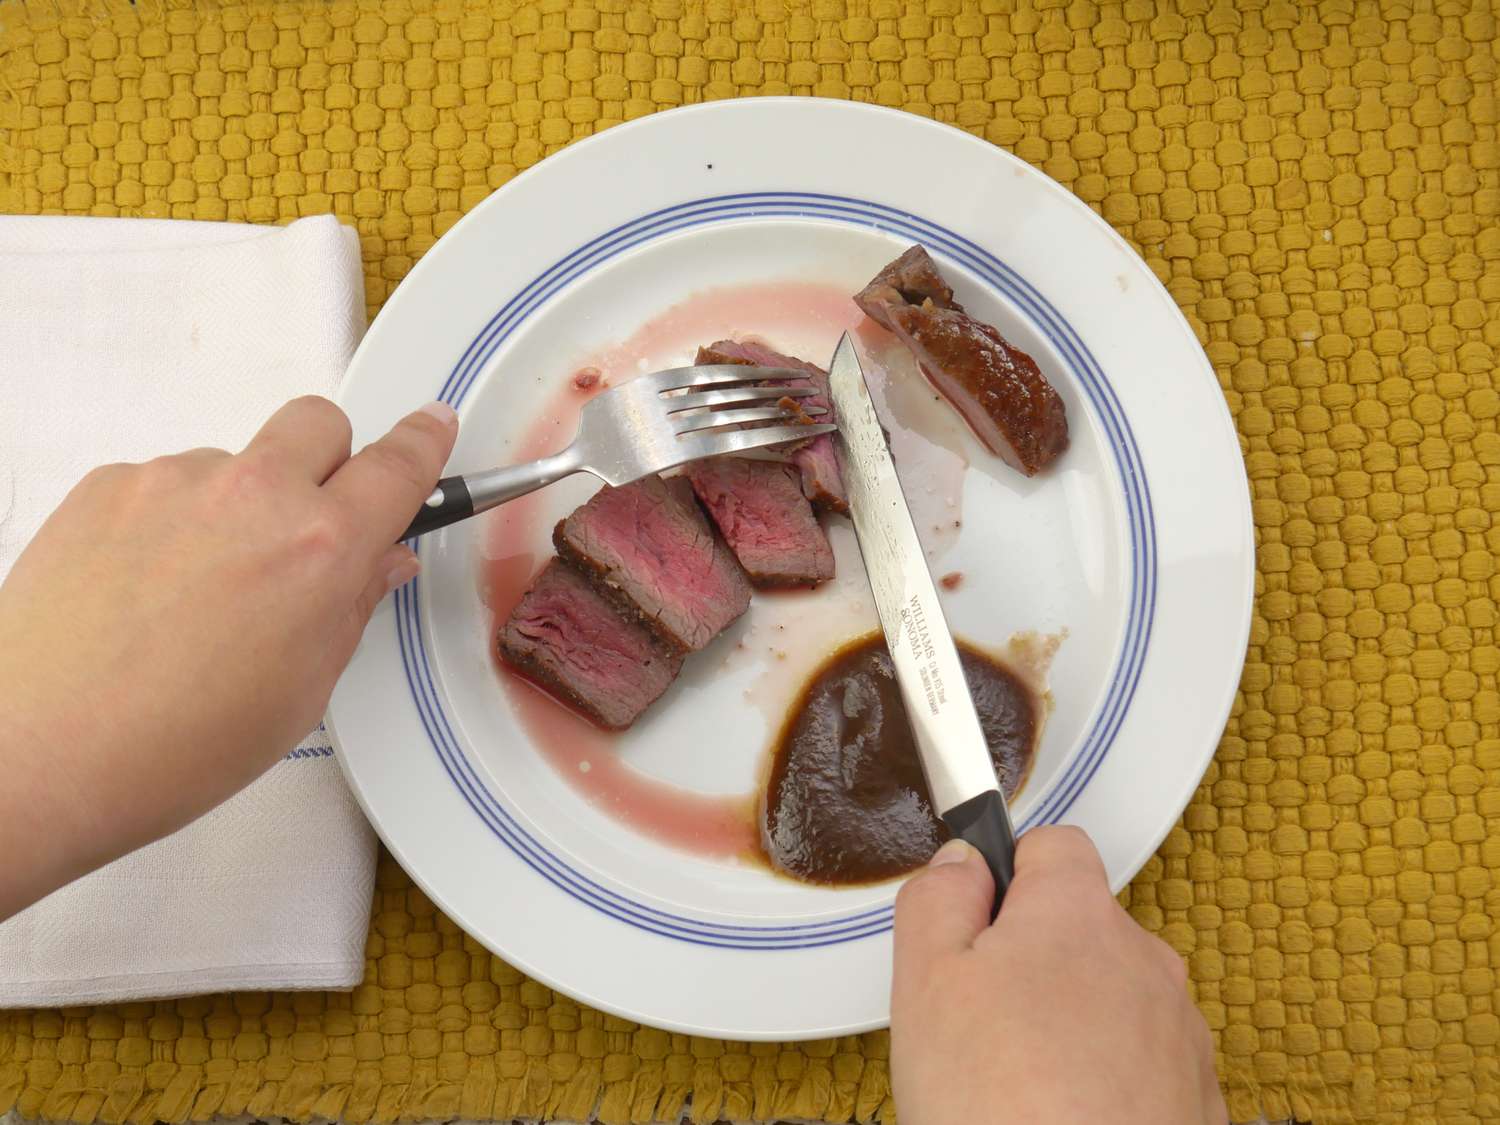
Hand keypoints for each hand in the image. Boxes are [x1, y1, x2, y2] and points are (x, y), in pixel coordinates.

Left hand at [0, 397, 457, 917]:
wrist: (37, 752)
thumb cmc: (169, 745)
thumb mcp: (300, 691)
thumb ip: (350, 608)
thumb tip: (376, 563)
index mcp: (321, 548)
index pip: (398, 466)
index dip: (425, 441)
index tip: (433, 425)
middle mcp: (253, 494)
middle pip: (319, 423)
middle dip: (331, 460)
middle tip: (310, 524)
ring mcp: (173, 482)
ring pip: (237, 460)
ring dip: (240, 503)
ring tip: (202, 592)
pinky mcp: (106, 486)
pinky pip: (164, 481)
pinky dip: (172, 520)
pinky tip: (148, 591)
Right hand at [891, 826, 1226, 1123]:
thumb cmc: (1005, 1109)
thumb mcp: (925, 981)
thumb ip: (938, 898)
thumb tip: (962, 863)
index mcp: (1079, 916)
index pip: (1052, 846)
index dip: (1005, 877)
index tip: (973, 920)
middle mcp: (1145, 963)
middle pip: (1080, 929)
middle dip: (1031, 962)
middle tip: (979, 1021)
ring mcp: (1179, 1036)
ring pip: (1109, 1000)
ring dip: (1068, 1026)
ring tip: (1016, 1086)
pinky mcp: (1196, 1101)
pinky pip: (1139, 1066)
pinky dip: (1103, 1084)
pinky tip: (1059, 1118)